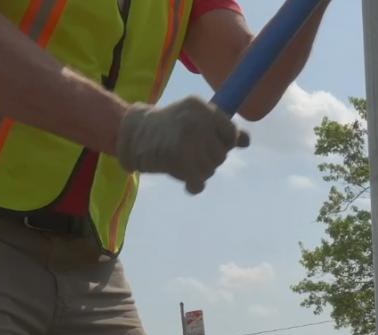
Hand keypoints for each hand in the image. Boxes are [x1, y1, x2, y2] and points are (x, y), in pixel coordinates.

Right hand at [116, 96, 249, 193]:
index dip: (222, 144)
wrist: (131, 133)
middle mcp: (198, 121)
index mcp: (203, 108)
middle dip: (208, 159)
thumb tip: (246, 141)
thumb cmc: (166, 126)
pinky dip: (194, 184)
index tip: (207, 144)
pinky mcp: (178, 159)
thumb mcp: (194, 117)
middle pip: (221, 154)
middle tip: (189, 154)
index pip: (231, 134)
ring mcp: (188, 140)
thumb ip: (221, 128)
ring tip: (182, 162)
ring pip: (211, 169)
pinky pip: (199, 181)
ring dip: (199, 171)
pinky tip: (188, 180)